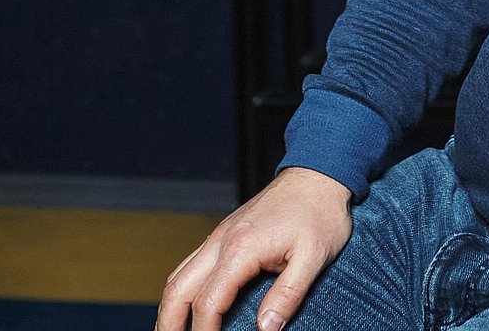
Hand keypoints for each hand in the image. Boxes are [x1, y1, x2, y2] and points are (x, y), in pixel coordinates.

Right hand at [157, 166, 353, 330]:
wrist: (318, 174)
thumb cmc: (319, 213)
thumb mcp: (314, 257)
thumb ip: (288, 295)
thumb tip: (266, 328)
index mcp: (240, 249)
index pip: (208, 302)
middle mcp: (221, 241)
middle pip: (178, 288)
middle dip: (169, 322)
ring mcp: (220, 235)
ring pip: (179, 274)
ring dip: (170, 306)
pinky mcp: (225, 232)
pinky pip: (191, 262)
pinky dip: (181, 287)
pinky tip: (186, 301)